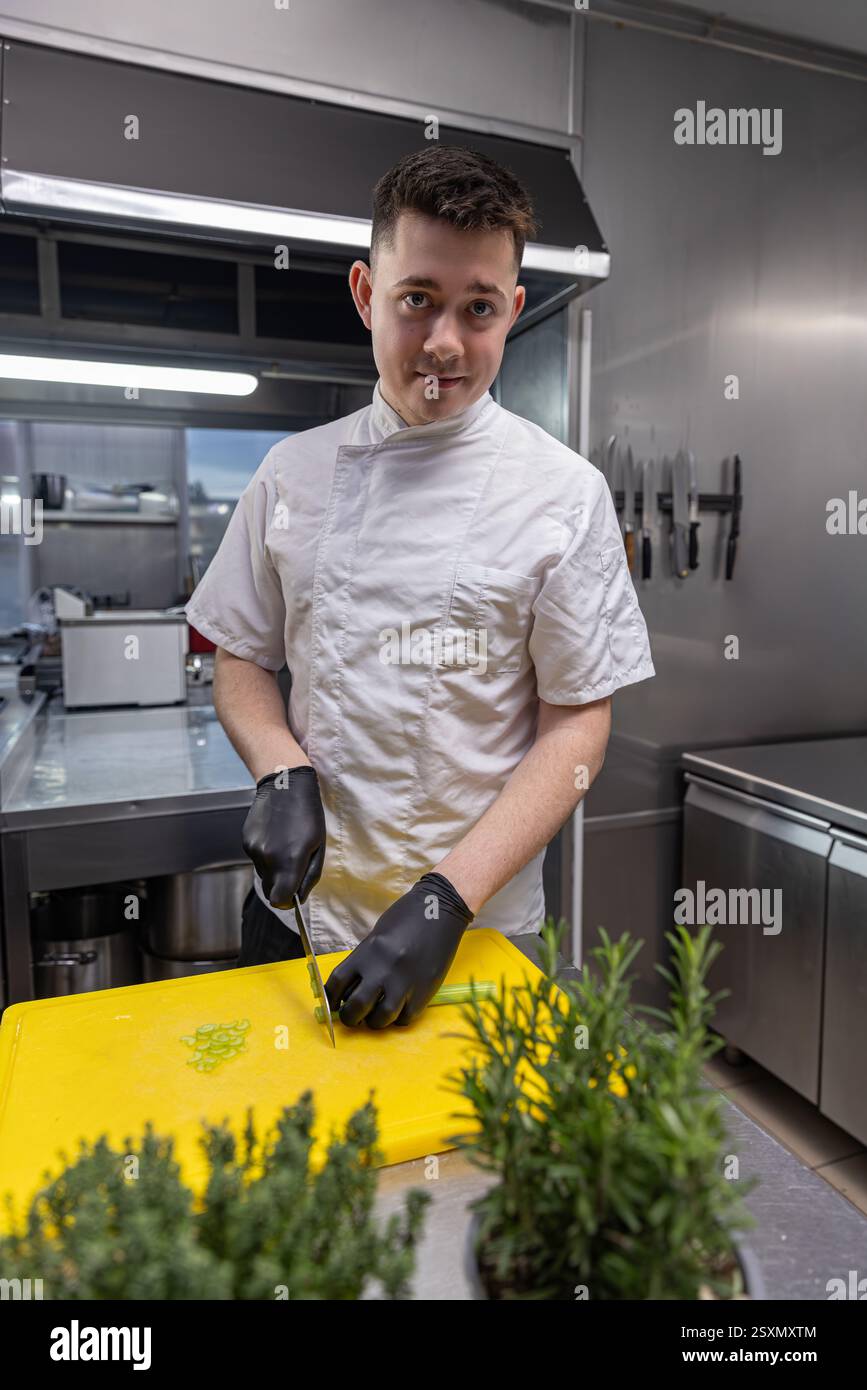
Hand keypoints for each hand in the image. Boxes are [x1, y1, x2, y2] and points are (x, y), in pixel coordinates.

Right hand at [241, 766, 325, 907]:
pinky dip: (265, 855)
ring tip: (285, 845)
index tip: (294, 895)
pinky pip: (256, 860)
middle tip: (293, 868)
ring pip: (263, 874)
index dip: (288, 902)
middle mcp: (268, 858)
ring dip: (274, 869)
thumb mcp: (318, 846)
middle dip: (281, 887)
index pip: (280, 900)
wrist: (284, 784)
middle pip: (270, 891)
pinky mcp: (246, 842)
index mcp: (290, 861)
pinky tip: (275, 836)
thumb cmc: (308, 814)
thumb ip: (309, 876)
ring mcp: (254, 850)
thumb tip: (299, 898)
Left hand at [324, 872, 473, 1028]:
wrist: (440, 910)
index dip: (331, 998)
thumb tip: (352, 987)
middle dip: (350, 1017)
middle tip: (353, 1016)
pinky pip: (405, 1018)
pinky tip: (398, 1008)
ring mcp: (405, 983)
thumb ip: (364, 961)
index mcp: (367, 952)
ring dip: (375, 1021)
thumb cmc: (406, 917)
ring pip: (381, 1019)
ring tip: (376, 1015)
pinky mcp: (424, 992)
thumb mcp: (377, 936)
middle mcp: (383, 970)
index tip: (334, 1004)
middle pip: (356, 1007)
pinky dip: (398, 1018)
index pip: (337, 983)